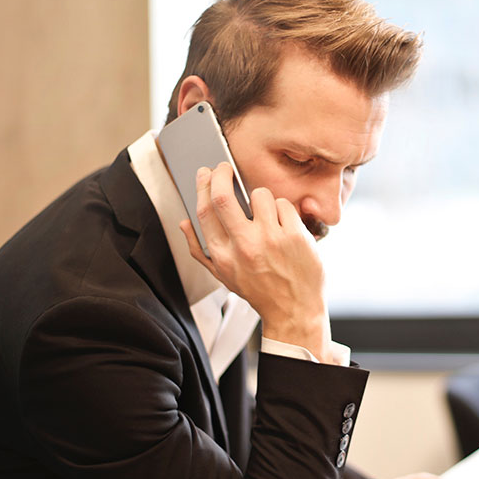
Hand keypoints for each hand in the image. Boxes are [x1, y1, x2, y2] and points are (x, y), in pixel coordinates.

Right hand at [179, 163, 330, 361]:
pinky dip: (283, 210)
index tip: (206, 173)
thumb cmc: (259, 291)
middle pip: (223, 196)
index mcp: (223, 255)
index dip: (203, 186)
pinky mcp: (294, 235)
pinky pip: (284, 204)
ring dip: (261, 198)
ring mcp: (270, 239)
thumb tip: (184, 223)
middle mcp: (244, 246)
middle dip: (222, 174)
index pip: (205, 211)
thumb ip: (200, 249)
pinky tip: (284, 226)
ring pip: (260, 195)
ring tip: (266, 214)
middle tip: (225, 167)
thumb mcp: (223, 275)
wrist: (294, 310)